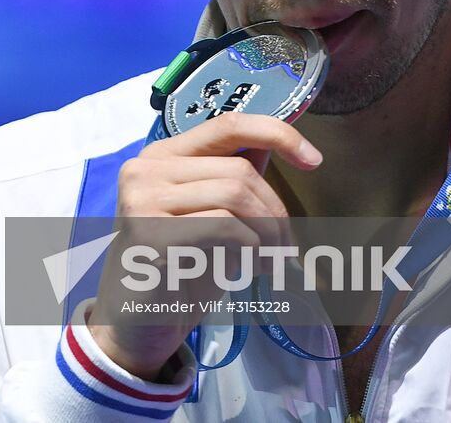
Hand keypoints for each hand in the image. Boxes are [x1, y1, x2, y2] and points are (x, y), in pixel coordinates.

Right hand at [86, 113, 320, 379]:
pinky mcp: (149, 232)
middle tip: (287, 250)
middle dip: (277, 211)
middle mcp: (145, 168)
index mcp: (161, 156)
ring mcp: (142, 198)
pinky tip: (249, 269)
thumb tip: (270, 145)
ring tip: (271, 262)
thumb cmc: (178, 270)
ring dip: (268, 233)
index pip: (227, 124)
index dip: (277, 133)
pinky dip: (249, 248)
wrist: (137, 325)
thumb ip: (231, 180)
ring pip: (235, 194)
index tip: (313, 158)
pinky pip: (222, 226)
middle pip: (239, 169)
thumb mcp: (212, 218)